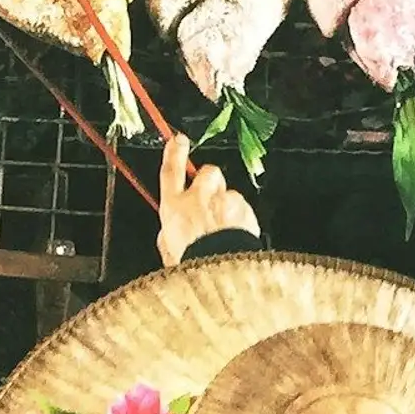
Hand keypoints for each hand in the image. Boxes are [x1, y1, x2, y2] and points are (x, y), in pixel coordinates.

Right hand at [158, 133, 257, 268]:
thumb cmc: (193, 266)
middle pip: (207, 173)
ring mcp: (225, 202)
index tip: (178, 140)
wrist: (222, 273)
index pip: (171, 171)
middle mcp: (200, 199)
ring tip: (225, 231)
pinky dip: (241, 220)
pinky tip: (238, 238)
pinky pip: (243, 209)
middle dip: (209, 180)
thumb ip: (169, 236)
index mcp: (174, 208)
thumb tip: (169, 233)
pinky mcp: (245, 211)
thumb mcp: (169, 252)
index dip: (174, 153)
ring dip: (227, 206)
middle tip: (210, 196)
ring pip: (228, 194)